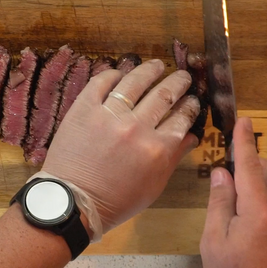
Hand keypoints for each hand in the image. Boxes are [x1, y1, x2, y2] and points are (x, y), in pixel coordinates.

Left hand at [38, 59, 199, 237]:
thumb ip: (174, 158)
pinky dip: (113, 75)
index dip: (190, 105)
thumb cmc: (117, 200)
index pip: (181, 117)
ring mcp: (108, 115)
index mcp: (157, 148)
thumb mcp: (153, 186)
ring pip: (135, 82)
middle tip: (183, 77)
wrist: (73, 201)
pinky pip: (101, 82)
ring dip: (150, 70)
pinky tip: (120, 74)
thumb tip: (192, 135)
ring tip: (157, 66)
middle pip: (164, 94)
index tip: (192, 100)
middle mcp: (136, 127)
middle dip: (178, 82)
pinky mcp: (84, 109)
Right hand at [200, 117, 266, 267]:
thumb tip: (222, 174)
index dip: (245, 143)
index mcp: (258, 212)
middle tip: (232, 173)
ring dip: (265, 176)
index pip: (250, 168)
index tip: (244, 122)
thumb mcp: (213, 240)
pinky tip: (256, 205)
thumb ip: (219, 203)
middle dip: (255, 162)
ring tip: (243, 190)